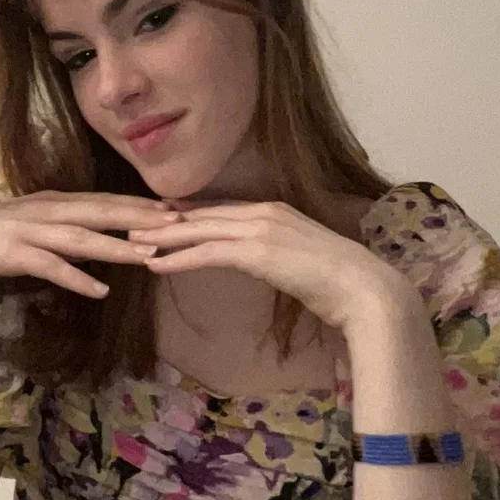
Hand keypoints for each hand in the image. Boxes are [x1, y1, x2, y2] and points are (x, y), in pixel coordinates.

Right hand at [0, 191, 180, 297]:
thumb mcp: (33, 224)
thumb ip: (63, 227)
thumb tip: (96, 235)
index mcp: (53, 202)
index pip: (104, 201)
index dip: (139, 204)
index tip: (174, 208)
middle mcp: (47, 211)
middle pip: (101, 213)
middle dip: (141, 217)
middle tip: (178, 222)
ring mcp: (31, 231)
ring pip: (82, 238)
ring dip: (117, 246)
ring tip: (149, 254)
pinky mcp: (15, 254)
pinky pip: (51, 267)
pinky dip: (77, 277)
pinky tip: (101, 290)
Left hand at [129, 200, 410, 332]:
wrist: (365, 290)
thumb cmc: (341, 283)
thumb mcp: (303, 260)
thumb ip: (280, 254)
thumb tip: (267, 263)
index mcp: (276, 211)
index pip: (222, 209)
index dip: (190, 214)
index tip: (162, 218)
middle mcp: (265, 212)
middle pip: (204, 215)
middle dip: (166, 221)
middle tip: (134, 225)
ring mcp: (261, 229)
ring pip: (199, 230)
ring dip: (163, 238)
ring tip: (134, 243)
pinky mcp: (257, 252)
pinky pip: (207, 253)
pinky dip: (178, 258)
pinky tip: (155, 265)